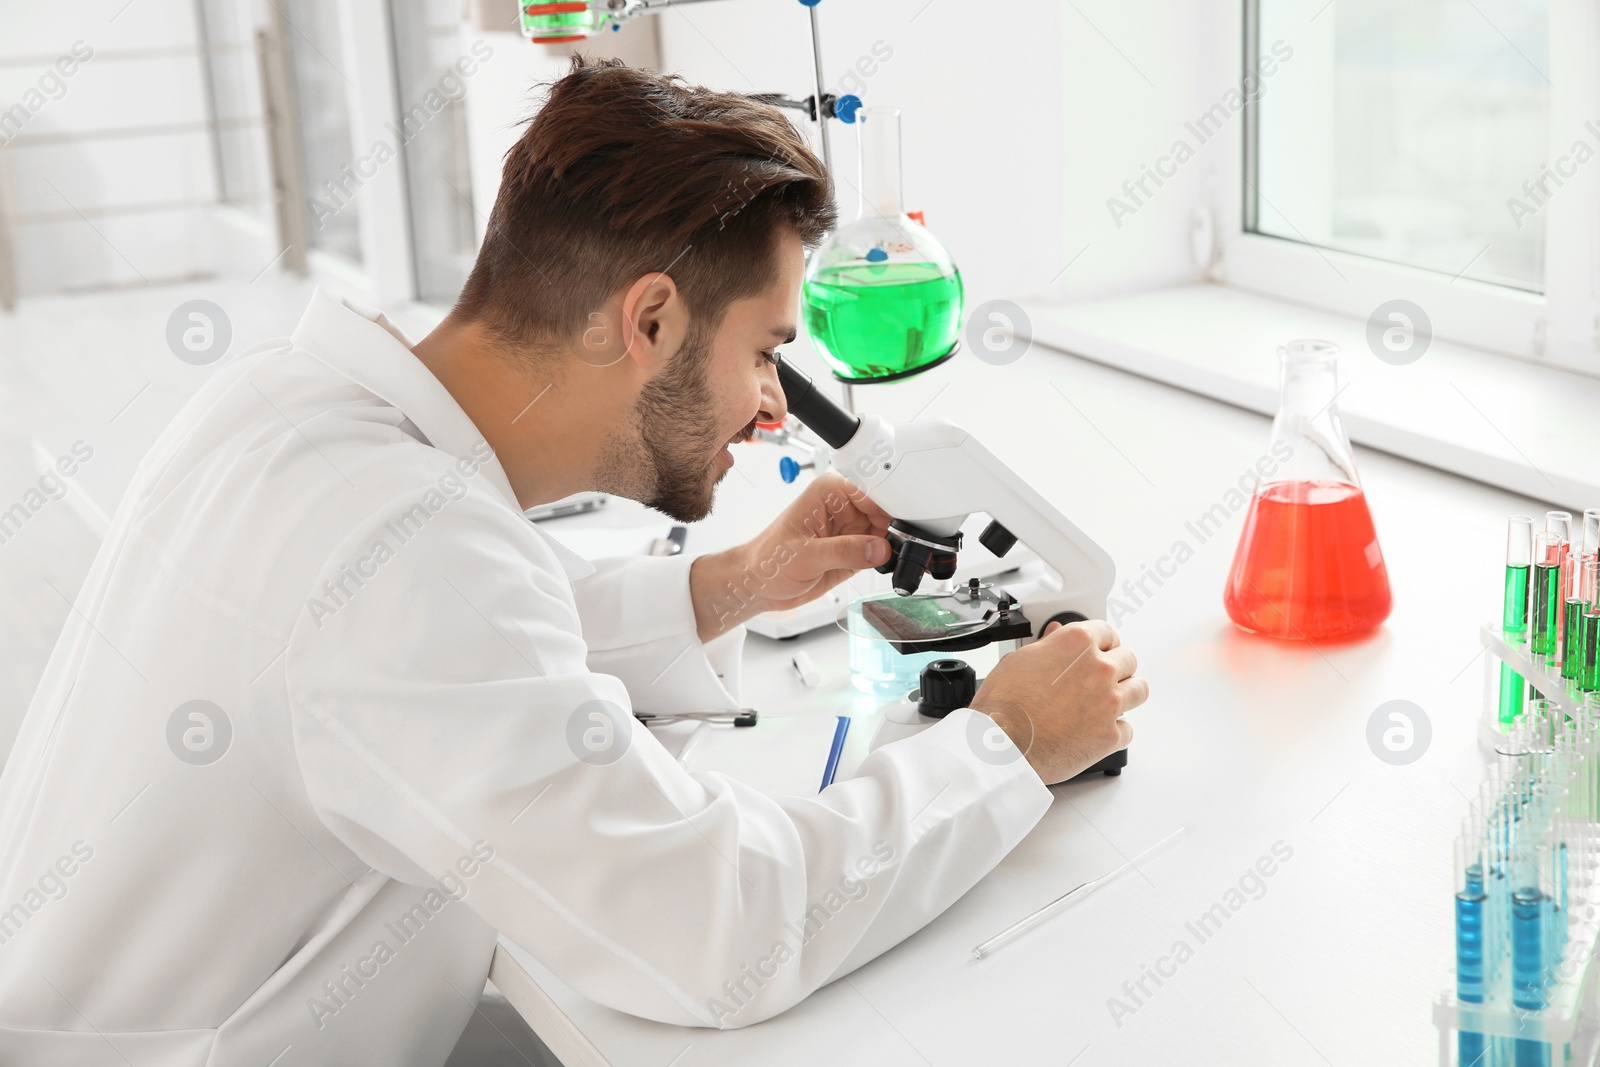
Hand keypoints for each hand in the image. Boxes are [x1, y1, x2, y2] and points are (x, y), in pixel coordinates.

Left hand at [691, 473, 890, 640]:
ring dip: (894, 545)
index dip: (891, 505)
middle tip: (905, 544)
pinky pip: (881, 552)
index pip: (872, 490)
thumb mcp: (805, 556)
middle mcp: (843, 507)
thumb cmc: (767, 561)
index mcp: (829, 493)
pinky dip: (887, 559)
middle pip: (886, 510)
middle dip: (897, 526)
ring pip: (888, 532)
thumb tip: (879, 548)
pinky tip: (887, 566)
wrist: (758, 585)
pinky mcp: (855, 551)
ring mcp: (851, 530)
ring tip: (896, 558)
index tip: (904, 523)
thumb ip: (844, 551)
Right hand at [969, 619, 1146, 784]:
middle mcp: (1099, 669)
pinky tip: (1096, 730)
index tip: (1099, 651)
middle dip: (1115, 668)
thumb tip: (1056, 635)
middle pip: (1128, 660)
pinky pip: (1127, 729)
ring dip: (1126, 694)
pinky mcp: (1111, 735)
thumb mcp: (1019, 660)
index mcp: (1078, 643)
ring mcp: (1109, 702)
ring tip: (1108, 702)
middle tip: (1099, 680)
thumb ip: (1048, 646)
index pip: (1107, 632)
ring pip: (1139, 690)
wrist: (1000, 744)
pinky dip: (1114, 731)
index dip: (1101, 643)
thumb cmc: (1004, 704)